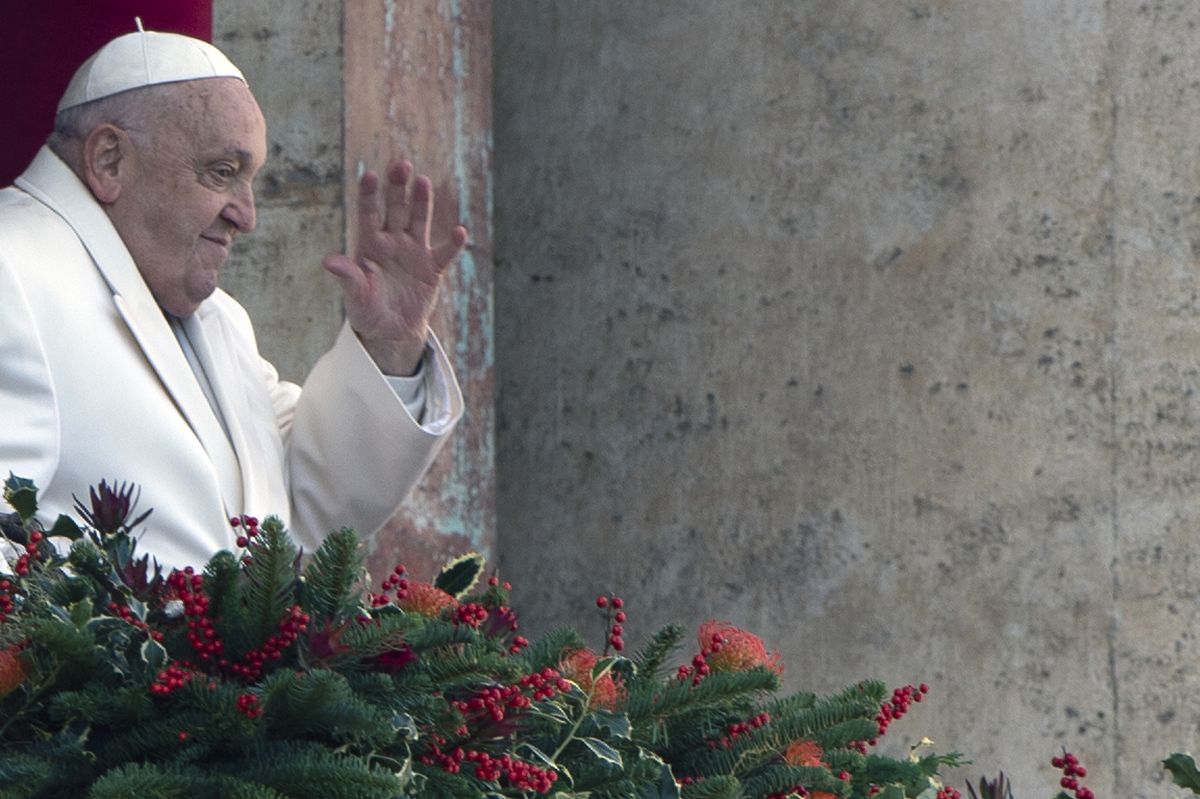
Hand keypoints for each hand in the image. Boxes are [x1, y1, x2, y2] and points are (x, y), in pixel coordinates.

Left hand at [322, 159, 467, 374]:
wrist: (390, 331)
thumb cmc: (367, 311)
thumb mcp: (355, 296)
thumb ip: (347, 277)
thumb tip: (328, 261)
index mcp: (370, 245)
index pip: (369, 213)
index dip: (370, 194)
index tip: (370, 175)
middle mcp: (393, 242)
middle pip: (396, 209)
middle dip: (398, 187)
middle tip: (402, 164)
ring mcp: (414, 252)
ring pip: (419, 221)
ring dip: (422, 202)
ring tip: (423, 181)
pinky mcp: (433, 269)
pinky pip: (445, 253)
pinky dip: (454, 244)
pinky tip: (460, 232)